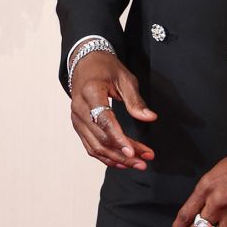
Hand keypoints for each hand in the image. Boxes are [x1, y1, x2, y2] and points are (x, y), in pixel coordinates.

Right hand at [71, 51, 156, 168]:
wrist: (84, 63)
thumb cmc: (105, 68)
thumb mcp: (125, 78)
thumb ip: (135, 100)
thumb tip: (150, 118)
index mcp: (90, 92)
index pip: (104, 121)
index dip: (118, 138)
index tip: (133, 152)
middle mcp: (79, 108)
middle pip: (101, 138)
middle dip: (123, 153)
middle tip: (144, 160)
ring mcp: (76, 119)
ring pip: (95, 147)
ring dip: (117, 159)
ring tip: (138, 163)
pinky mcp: (78, 125)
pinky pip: (90, 146)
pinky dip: (106, 157)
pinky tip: (122, 161)